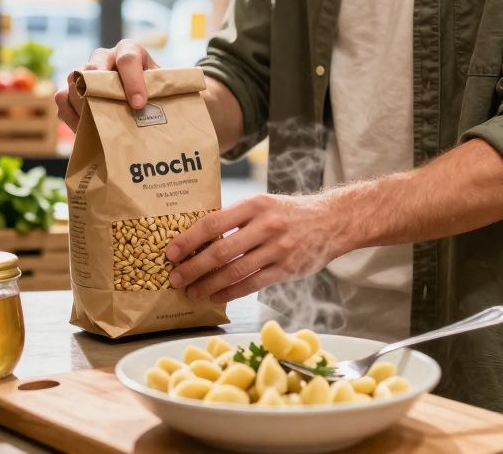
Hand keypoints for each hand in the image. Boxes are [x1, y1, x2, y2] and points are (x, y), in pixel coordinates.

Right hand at [54, 40, 158, 131]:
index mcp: (129, 50)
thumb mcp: (160, 87)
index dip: (133, 82)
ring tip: (97, 124)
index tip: (139, 104)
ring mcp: (84, 69)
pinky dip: (71, 116)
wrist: (138, 93)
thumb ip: (158, 92)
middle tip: (109, 116)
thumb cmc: (152, 90)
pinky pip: (62, 99)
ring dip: (83, 105)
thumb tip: (150, 111)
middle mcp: (103, 56)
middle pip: (92, 68)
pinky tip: (85, 129)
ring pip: (73, 82)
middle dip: (99, 93)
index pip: (127, 59)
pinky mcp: (71, 87)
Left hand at [165, 193, 349, 302]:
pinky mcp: (287, 269)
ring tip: (192, 292)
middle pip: (220, 250)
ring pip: (235, 271)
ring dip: (209, 284)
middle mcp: (266, 226)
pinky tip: (216, 296)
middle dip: (193, 267)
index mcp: (255, 205)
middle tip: (175, 278)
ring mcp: (278, 249)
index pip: (213, 223)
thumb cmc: (289, 213)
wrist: (332, 221)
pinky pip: (253, 284)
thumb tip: (198, 237)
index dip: (189, 240)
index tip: (170, 252)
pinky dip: (231, 292)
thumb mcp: (263, 204)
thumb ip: (235, 218)